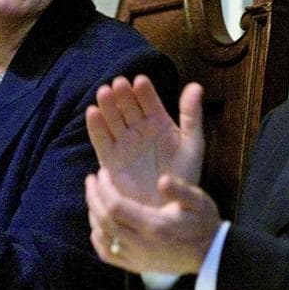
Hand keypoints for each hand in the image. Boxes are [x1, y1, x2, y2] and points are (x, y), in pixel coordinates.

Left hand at [85, 168, 221, 274]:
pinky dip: (98, 238)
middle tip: (91, 179)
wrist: (211, 254)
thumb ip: (180, 189)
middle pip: (104, 220)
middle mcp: (142, 245)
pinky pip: (107, 254)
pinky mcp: (137, 266)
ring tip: (94, 196)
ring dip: (93, 214)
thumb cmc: (204, 223)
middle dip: (93, 196)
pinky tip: (98, 223)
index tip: (102, 172)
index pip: (116, 207)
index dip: (104, 188)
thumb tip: (162, 180)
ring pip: (103, 236)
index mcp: (155, 226)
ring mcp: (138, 258)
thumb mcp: (199, 201)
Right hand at [86, 75, 204, 204]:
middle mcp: (139, 129)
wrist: (168, 208)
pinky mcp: (110, 159)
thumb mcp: (192, 144)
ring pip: (112, 120)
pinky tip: (92, 112)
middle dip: (123, 95)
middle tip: (119, 84)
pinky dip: (95, 127)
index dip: (144, 91)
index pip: (149, 101)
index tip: (140, 81)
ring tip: (104, 92)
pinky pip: (101, 140)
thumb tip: (196, 86)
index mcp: (159, 122)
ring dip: (107, 106)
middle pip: (127, 107)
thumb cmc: (183, 176)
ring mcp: (123, 143)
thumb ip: (192, 116)